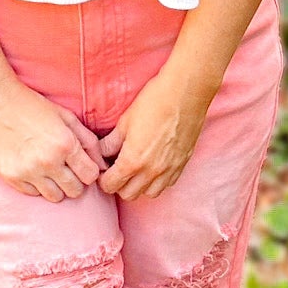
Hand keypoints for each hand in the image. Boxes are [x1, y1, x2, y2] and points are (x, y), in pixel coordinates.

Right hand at [0, 80, 108, 200]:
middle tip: (65, 168)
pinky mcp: (12, 177)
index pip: (91, 176)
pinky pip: (33, 194)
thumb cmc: (31, 106)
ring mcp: (29, 172)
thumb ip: (87, 140)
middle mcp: (49, 162)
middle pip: (75, 191)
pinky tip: (31, 168)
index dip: (88, 171)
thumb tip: (101, 163)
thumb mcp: (65, 116)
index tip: (81, 165)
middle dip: (74, 181)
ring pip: (55, 197)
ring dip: (56, 186)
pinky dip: (36, 185)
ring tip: (48, 170)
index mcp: (65, 144)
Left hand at [96, 70, 211, 200]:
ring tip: (136, 169)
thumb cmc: (154, 102)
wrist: (186, 93)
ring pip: (149, 194)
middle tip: (117, 169)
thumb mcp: (125, 122)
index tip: (104, 170)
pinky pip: (167, 184)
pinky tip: (153, 166)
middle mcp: (151, 172)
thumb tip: (101, 154)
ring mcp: (169, 170)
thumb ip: (111, 143)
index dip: (104, 179)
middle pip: (128, 194)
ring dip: (139, 186)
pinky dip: (157, 181)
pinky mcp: (182, 165)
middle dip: (119, 184)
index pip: (111, 186)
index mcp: (133, 161)